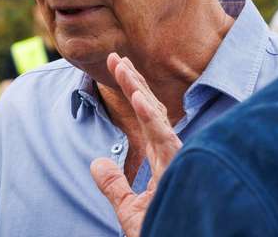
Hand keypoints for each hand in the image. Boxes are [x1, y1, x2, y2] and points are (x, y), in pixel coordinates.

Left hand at [91, 53, 182, 236]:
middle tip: (116, 57)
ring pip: (158, 119)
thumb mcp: (129, 210)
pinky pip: (166, 141)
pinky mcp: (180, 171)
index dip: (132, 90)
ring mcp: (177, 162)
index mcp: (163, 159)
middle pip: (151, 110)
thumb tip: (97, 163)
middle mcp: (171, 156)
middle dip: (133, 82)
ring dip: (139, 92)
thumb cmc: (164, 231)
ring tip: (123, 69)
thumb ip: (114, 185)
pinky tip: (140, 99)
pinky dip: (153, 118)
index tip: (116, 65)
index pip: (145, 117)